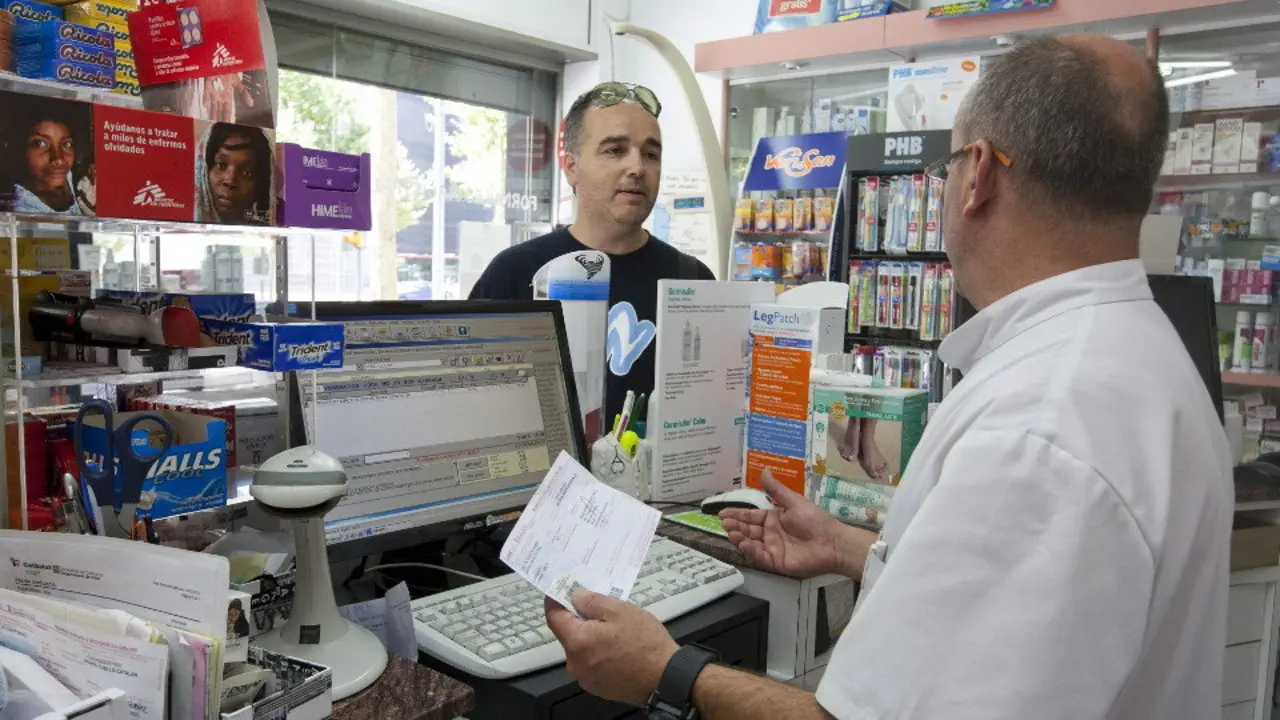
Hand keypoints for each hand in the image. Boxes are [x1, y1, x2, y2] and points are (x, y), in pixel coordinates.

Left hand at [545, 589, 678, 706]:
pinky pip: (591, 662)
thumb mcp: (620, 611)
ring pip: (581, 648)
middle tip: (600, 607)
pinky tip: (618, 647)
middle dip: (579, 618)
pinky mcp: (597, 687)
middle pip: (568, 633)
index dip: (556, 600)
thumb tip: (575, 596)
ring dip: (591, 636)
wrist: (666, 679)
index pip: (553, 617)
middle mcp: (575, 663)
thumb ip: (592, 601)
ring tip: (615, 629)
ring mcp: (585, 678)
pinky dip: (598, 652)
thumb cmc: (645, 643)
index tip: (561, 588)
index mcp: (577, 642)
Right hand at [720, 471, 845, 578]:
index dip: (737, 514)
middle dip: (735, 526)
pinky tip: (744, 544)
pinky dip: (750, 551)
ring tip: (731, 532)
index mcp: (774, 519)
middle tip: (724, 522)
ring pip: (751, 543)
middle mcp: (770, 534)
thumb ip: (776, 490)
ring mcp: (772, 549)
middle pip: (748, 529)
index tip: (722, 512)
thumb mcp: (794, 501)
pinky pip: (760, 557)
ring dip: (740, 538)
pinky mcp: (776, 562)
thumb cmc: (815, 520)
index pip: (751, 516)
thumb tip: (763, 470)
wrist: (832, 542)